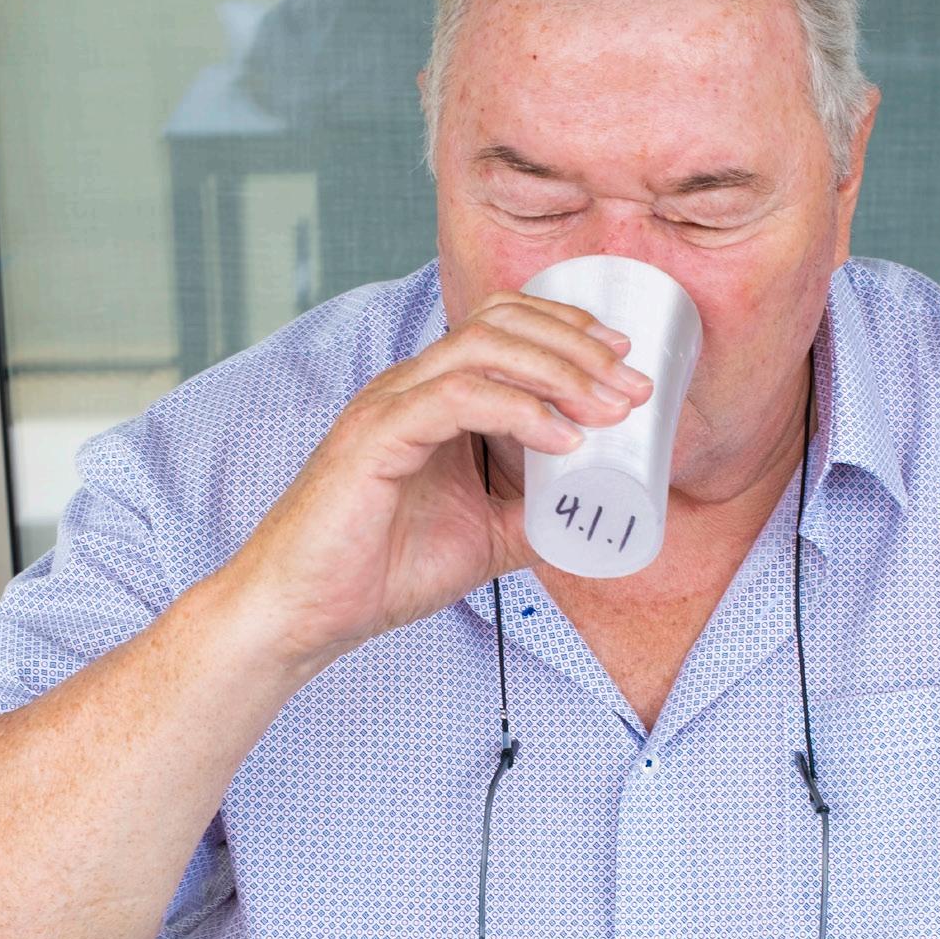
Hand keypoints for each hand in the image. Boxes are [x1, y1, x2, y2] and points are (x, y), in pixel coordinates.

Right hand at [221, 293, 649, 679]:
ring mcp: (389, 406)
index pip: (503, 329)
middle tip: (633, 385)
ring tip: (609, 409)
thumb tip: (597, 513)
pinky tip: (561, 440)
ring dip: (558, 373)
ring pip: (483, 349)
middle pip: (501, 323)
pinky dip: (518, 411)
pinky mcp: (376, 438)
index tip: (625, 363)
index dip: (568, 333)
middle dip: (578, 347)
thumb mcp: (485, 540)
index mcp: (432, 399)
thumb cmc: (379, 573)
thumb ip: (534, 515)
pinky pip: (457, 400)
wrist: (306, 615)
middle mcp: (409, 388)